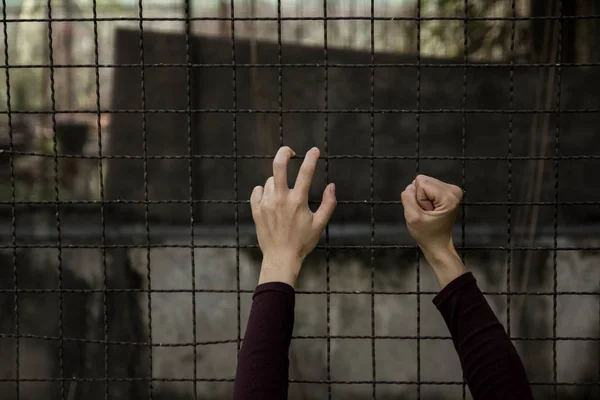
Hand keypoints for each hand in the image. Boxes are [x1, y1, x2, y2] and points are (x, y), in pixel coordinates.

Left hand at [251, 146, 336, 286]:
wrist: (280, 258)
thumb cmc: (302, 242)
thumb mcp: (320, 224)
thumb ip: (328, 203)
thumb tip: (332, 185)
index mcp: (298, 201)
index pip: (306, 172)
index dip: (311, 158)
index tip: (314, 151)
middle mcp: (280, 199)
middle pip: (278, 166)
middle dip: (284, 153)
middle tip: (290, 152)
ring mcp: (266, 204)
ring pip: (270, 181)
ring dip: (277, 183)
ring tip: (283, 197)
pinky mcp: (256, 210)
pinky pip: (257, 191)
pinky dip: (263, 191)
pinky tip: (270, 200)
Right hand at [401, 174, 465, 287]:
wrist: (438, 244)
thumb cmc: (426, 234)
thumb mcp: (412, 218)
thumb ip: (408, 198)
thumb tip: (410, 186)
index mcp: (449, 197)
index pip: (421, 183)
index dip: (418, 199)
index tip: (425, 212)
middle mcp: (454, 190)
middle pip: (424, 181)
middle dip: (421, 197)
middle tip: (426, 212)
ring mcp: (453, 190)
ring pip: (425, 183)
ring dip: (423, 198)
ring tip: (429, 212)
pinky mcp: (449, 192)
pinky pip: (428, 186)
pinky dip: (426, 198)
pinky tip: (431, 209)